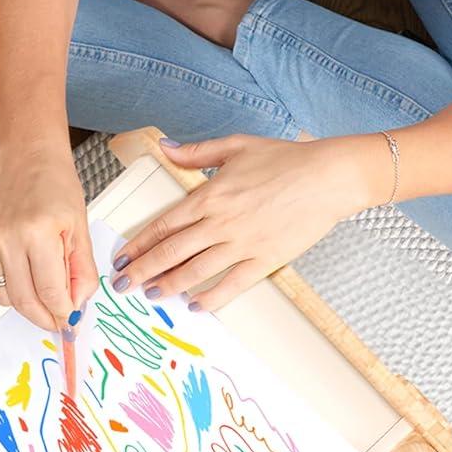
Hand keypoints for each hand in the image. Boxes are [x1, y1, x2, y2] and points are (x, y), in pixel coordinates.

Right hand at [0, 144, 98, 330]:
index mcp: (38, 232)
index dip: (62, 313)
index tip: (71, 322)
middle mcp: (8, 238)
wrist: (28, 161)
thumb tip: (76, 307)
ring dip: (28, 305)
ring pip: (6, 297)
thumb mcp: (80, 229)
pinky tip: (27, 273)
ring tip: (45, 295)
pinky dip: (13, 287)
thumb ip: (82, 271)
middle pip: (24, 300)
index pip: (50, 291)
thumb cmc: (57, 189)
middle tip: (58, 322)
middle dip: (44, 318)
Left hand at [113, 134, 387, 310]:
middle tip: (123, 285)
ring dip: (169, 285)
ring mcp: (242, 244)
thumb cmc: (285, 159)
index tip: (123, 257)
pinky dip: (211, 298)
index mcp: (210, 195)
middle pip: (171, 252)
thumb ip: (197, 152)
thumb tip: (165, 147)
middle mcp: (221, 223)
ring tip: (151, 294)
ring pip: (195, 271)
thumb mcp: (236, 146)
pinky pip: (231, 284)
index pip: (164, 225)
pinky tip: (195, 305)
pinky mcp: (265, 260)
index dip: (139, 244)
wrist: (328, 177)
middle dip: (143, 271)